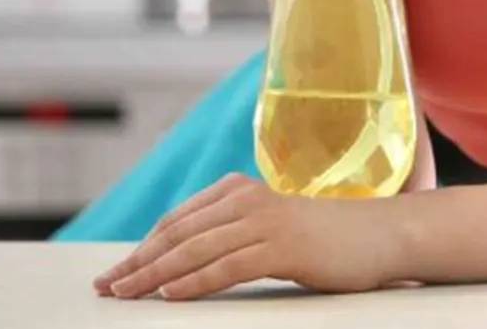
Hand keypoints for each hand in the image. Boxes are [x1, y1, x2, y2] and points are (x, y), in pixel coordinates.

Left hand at [95, 174, 404, 300]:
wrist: (379, 235)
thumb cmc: (323, 237)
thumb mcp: (268, 227)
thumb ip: (230, 232)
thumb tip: (176, 260)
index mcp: (239, 190)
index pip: (176, 221)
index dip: (140, 248)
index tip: (114, 273)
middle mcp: (248, 199)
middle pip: (177, 235)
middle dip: (136, 263)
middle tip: (107, 287)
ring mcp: (266, 221)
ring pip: (195, 250)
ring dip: (153, 275)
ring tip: (127, 294)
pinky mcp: (283, 248)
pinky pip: (226, 267)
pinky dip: (193, 282)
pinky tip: (169, 295)